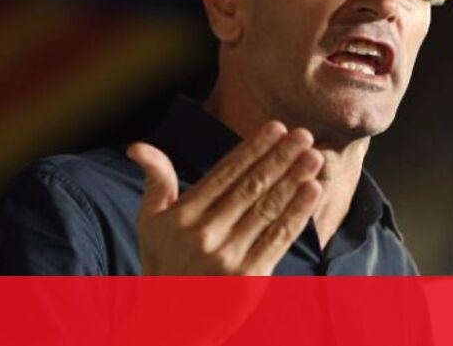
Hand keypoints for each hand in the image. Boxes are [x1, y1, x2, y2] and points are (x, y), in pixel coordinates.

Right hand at [126, 121, 323, 274]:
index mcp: (184, 216)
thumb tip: (137, 146)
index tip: (275, 127)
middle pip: (250, 188)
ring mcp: (229, 257)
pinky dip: (296, 214)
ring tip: (314, 157)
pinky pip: (277, 239)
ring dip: (294, 180)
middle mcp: (206, 234)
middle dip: (280, 158)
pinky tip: (311, 192)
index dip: (252, 149)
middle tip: (304, 135)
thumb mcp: (150, 222)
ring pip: (267, 210)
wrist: (170, 324)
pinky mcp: (249, 279)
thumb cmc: (162, 266)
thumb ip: (155, 181)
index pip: (225, 174)